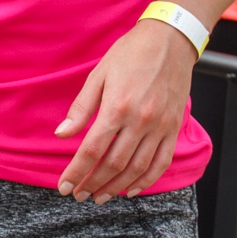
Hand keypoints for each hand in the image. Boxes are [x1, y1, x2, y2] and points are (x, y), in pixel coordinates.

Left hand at [55, 19, 197, 202]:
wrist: (169, 41)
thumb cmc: (130, 54)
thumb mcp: (99, 75)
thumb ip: (81, 108)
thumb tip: (62, 134)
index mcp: (117, 107)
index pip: (92, 150)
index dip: (77, 171)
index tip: (64, 186)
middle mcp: (140, 121)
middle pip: (114, 164)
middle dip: (93, 183)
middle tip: (78, 195)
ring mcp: (160, 127)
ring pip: (137, 168)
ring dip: (116, 186)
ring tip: (100, 196)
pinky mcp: (174, 128)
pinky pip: (161, 162)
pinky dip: (147, 180)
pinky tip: (131, 189)